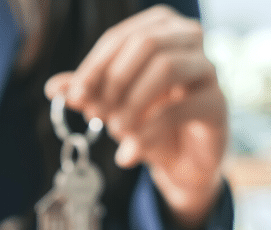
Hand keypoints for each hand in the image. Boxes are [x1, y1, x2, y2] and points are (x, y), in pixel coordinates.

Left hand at [44, 5, 227, 229]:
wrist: (183, 160)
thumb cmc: (150, 122)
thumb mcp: (114, 105)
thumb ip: (89, 93)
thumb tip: (53, 88)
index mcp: (160, 28)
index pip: (120, 37)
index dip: (93, 67)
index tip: (74, 97)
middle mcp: (188, 40)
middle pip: (145, 43)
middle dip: (113, 80)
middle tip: (96, 114)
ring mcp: (207, 70)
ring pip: (166, 67)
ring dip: (133, 102)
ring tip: (116, 130)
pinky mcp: (217, 103)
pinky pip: (181, 107)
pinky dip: (150, 129)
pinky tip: (133, 148)